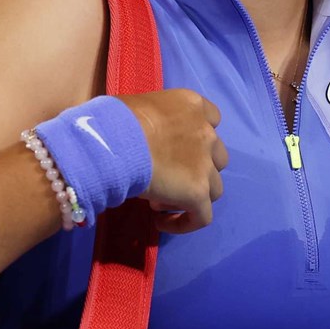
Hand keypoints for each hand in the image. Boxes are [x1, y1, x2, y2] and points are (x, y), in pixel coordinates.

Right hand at [118, 89, 227, 232]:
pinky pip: (202, 217)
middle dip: (196, 168)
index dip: (196, 139)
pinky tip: (162, 223)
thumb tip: (138, 137)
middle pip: (215, 157)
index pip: (211, 119)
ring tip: (160, 201)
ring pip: (213, 188)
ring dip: (192, 195)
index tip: (173, 150)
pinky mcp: (198, 191)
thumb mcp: (136, 107)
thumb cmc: (114, 120)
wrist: (113, 142)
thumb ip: (150, 119)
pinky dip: (185, 222)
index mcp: (191, 106)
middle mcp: (206, 132)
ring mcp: (205, 163)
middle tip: (165, 178)